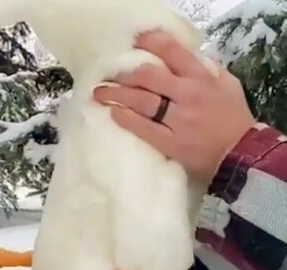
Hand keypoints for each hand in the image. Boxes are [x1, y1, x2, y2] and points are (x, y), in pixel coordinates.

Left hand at [93, 30, 256, 182]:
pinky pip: (143, 128)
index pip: (173, 52)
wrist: (242, 154)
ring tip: (100, 94)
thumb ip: (206, 71)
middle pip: (148, 76)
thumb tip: (184, 60)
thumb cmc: (233, 119)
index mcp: (202, 78)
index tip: (135, 43)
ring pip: (141, 101)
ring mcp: (178, 119)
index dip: (151, 43)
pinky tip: (113, 113)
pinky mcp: (171, 142)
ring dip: (117, 96)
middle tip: (108, 76)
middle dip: (124, 74)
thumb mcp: (227, 86)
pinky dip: (126, 119)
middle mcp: (188, 94)